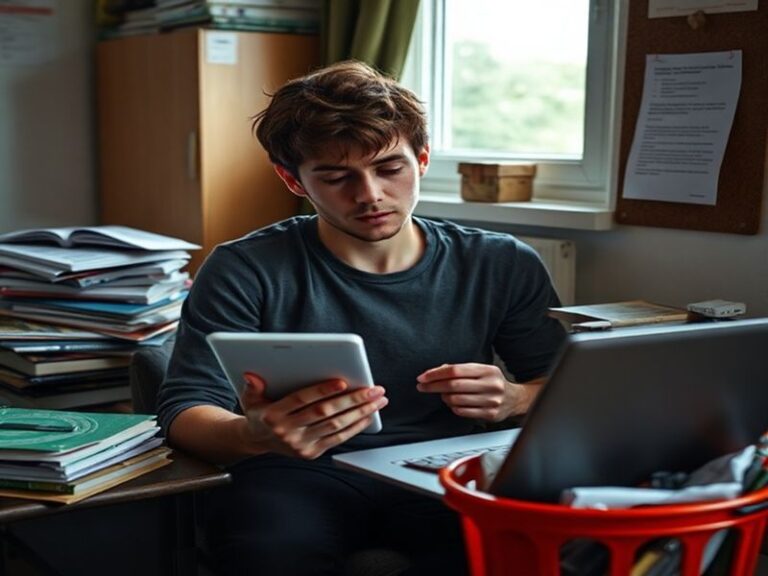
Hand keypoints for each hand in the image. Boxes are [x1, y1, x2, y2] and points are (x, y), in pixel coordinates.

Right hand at [240, 373, 387, 458]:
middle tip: (374, 389)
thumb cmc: (260, 412)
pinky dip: (356, 427)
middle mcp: (288, 432)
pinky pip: (338, 439)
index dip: (322, 390)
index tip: (342, 381)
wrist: (257, 441)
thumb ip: (253, 387)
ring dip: (360, 412)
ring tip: (378, 400)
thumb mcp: (250, 399)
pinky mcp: (312, 453)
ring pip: (336, 426)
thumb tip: (253, 376)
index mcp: (274, 415)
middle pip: (325, 413)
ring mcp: (301, 445)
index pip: (302, 400)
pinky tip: (369, 415)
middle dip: (353, 400)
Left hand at [416, 363, 541, 422]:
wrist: (515, 399)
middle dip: (434, 386)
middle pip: (454, 385)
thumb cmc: (493, 382)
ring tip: (444, 395)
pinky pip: (462, 412)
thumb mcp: (480, 370)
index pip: (455, 370)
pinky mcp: (490, 414)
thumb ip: (459, 369)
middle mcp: (490, 384)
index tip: (423, 377)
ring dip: (444, 398)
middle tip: (423, 386)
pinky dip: (453, 407)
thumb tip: (435, 371)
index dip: (436, 374)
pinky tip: (454, 403)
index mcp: (487, 370)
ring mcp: (491, 401)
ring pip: (456, 400)